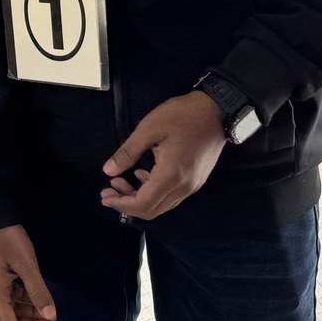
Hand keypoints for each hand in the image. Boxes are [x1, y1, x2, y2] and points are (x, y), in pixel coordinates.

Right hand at [0, 225, 57, 320]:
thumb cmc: (5, 236)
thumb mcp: (26, 264)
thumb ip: (38, 292)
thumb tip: (50, 316)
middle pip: (8, 317)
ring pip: (8, 306)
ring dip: (27, 312)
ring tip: (48, 316)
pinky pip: (6, 294)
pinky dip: (21, 300)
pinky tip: (35, 300)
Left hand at [99, 91, 227, 219]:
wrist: (217, 110)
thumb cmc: (181, 116)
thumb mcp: (149, 129)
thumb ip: (128, 153)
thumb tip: (108, 171)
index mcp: (172, 175)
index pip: (143, 204)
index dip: (121, 204)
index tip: (104, 197)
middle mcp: (184, 187)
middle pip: (152, 210)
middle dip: (127, 204)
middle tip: (108, 190)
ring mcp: (193, 185)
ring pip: (162, 204)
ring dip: (139, 198)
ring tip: (120, 181)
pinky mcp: (196, 180)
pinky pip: (171, 195)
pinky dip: (153, 192)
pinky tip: (141, 175)